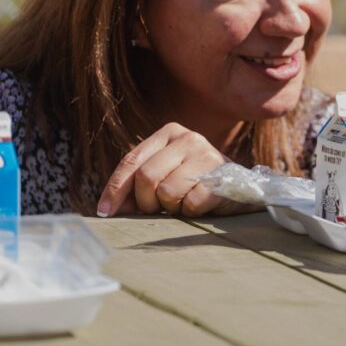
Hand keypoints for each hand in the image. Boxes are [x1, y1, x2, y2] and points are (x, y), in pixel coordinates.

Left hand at [97, 123, 235, 217]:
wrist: (240, 188)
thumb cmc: (194, 183)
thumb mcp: (164, 175)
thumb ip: (136, 186)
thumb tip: (108, 209)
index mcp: (170, 133)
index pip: (132, 161)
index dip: (115, 189)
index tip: (105, 212)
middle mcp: (189, 138)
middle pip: (146, 177)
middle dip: (146, 202)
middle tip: (157, 209)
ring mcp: (207, 155)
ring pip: (166, 192)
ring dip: (171, 207)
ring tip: (183, 202)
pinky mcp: (222, 175)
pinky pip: (190, 203)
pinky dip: (190, 212)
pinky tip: (200, 204)